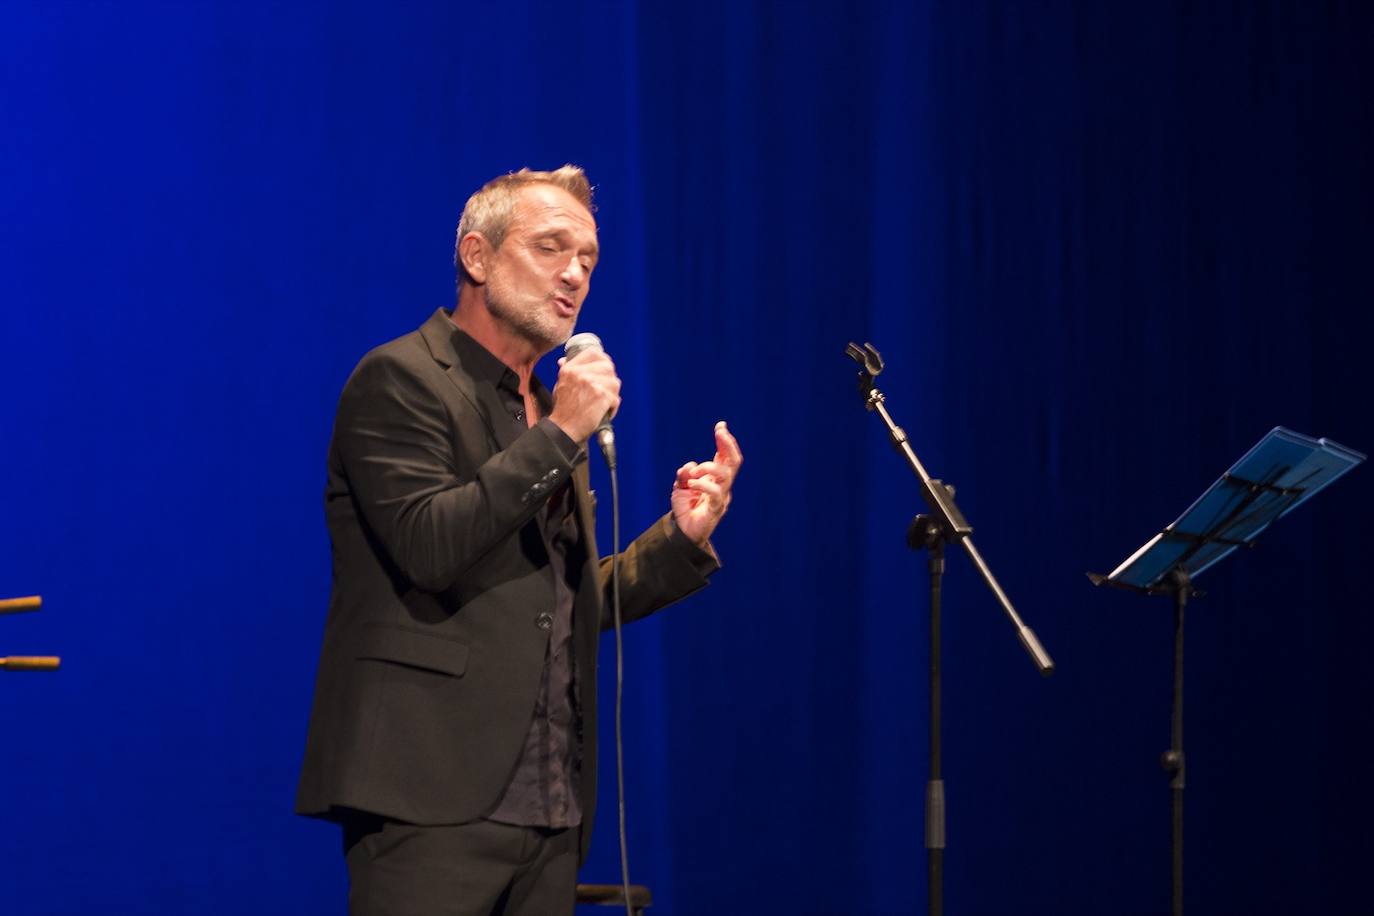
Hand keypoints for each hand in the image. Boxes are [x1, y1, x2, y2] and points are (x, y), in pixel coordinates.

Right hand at [549, 349, 620, 442]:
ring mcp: (591, 383)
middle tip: (606, 390)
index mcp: (570, 369)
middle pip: (608, 367)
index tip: (605, 368)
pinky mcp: (600, 395)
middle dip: (610, 379)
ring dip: (613, 394)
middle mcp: (580, 373)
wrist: (564, 428)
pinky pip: (615, 398)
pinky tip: (605, 412)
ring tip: (604, 404)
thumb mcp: (560, 385)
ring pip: (614, 382)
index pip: (593, 353)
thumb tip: (564, 360)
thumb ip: (566, 371)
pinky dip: (613, 407)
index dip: (603, 359)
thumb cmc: (563, 410)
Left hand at [671, 421, 742, 546]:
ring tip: (693, 474)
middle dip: (728, 444)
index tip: (721, 426)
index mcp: (715, 478)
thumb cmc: (685, 508)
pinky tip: (690, 484)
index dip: (725, 441)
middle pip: (734, 462)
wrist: (683, 532)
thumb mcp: (680, 486)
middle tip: (720, 432)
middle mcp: (722, 485)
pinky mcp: (716, 508)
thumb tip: (690, 467)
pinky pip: (715, 492)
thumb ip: (684, 474)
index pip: (725, 456)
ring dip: (708, 468)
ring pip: (725, 474)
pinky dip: (702, 484)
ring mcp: (721, 496)